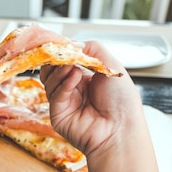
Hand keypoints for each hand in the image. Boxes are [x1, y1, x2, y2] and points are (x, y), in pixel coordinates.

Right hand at [39, 41, 142, 157]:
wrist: (121, 129)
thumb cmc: (122, 101)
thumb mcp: (112, 66)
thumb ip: (93, 49)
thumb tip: (74, 43)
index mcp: (85, 78)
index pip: (65, 61)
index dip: (62, 52)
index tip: (60, 43)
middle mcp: (73, 89)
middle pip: (52, 70)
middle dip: (56, 60)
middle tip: (63, 53)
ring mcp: (64, 102)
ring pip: (49, 80)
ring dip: (60, 70)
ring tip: (74, 67)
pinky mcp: (58, 114)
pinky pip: (55, 94)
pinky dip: (64, 83)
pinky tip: (75, 77)